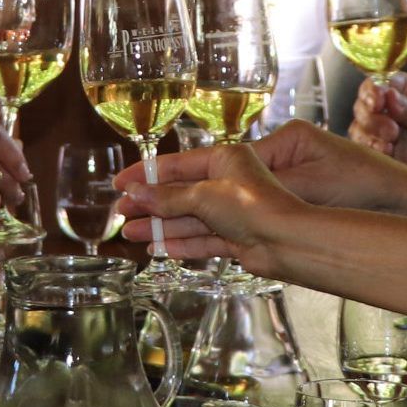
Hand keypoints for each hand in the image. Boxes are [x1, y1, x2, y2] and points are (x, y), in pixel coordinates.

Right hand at [112, 139, 305, 270]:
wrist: (286, 241)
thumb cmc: (252, 206)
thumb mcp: (203, 195)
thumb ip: (167, 196)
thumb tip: (137, 193)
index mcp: (225, 159)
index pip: (176, 164)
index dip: (145, 173)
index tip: (120, 182)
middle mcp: (228, 182)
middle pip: (179, 192)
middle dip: (149, 203)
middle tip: (120, 211)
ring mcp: (232, 211)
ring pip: (187, 218)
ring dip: (158, 226)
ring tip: (129, 233)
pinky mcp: (235, 236)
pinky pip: (201, 238)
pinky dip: (179, 243)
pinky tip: (157, 247)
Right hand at [348, 72, 406, 182]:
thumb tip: (389, 95)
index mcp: (405, 89)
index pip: (380, 82)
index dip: (373, 90)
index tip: (378, 102)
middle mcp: (388, 106)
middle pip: (363, 103)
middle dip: (372, 116)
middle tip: (392, 130)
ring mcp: (380, 128)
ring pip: (359, 125)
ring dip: (371, 133)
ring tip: (391, 143)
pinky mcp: (376, 149)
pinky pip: (362, 146)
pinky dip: (370, 148)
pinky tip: (387, 152)